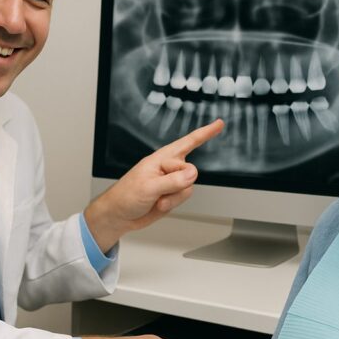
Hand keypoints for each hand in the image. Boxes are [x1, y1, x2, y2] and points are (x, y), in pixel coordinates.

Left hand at [84, 119, 223, 251]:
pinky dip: (173, 203)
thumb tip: (192, 174)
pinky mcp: (172, 195)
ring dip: (173, 198)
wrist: (119, 215)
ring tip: (156, 200)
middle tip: (160, 191)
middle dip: (178, 185)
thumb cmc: (126, 196)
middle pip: (191, 172)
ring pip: (189, 187)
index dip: (205, 133)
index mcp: (161, 158)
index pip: (188, 142)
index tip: (219, 124)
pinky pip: (184, 198)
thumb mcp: (149, 187)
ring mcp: (171, 182)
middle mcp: (168, 168)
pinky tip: (158, 204)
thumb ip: (173, 181)